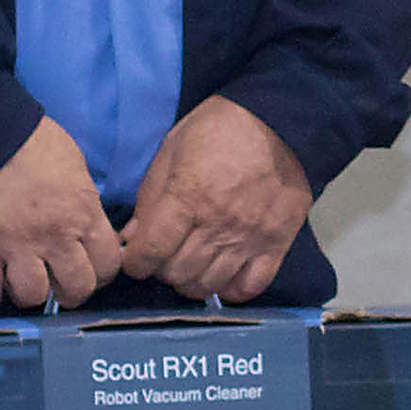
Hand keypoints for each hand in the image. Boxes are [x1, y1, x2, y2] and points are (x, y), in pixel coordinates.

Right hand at [0, 117, 120, 313]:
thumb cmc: (32, 141)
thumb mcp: (75, 167)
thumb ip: (84, 202)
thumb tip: (86, 226)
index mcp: (83, 213)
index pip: (109, 264)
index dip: (102, 273)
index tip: (90, 269)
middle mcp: (55, 236)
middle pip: (76, 289)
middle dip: (70, 292)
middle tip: (58, 283)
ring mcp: (15, 246)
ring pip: (33, 296)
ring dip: (29, 294)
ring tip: (22, 283)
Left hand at [120, 96, 313, 302]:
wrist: (280, 120)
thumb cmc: (219, 129)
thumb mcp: (172, 150)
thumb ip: (149, 197)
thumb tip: (131, 238)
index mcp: (187, 195)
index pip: (150, 251)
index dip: (134, 262)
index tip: (135, 258)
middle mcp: (217, 223)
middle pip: (176, 273)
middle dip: (160, 270)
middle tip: (163, 256)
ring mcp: (249, 237)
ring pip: (208, 285)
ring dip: (191, 281)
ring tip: (190, 264)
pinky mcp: (276, 244)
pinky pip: (249, 287)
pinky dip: (230, 289)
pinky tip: (221, 273)